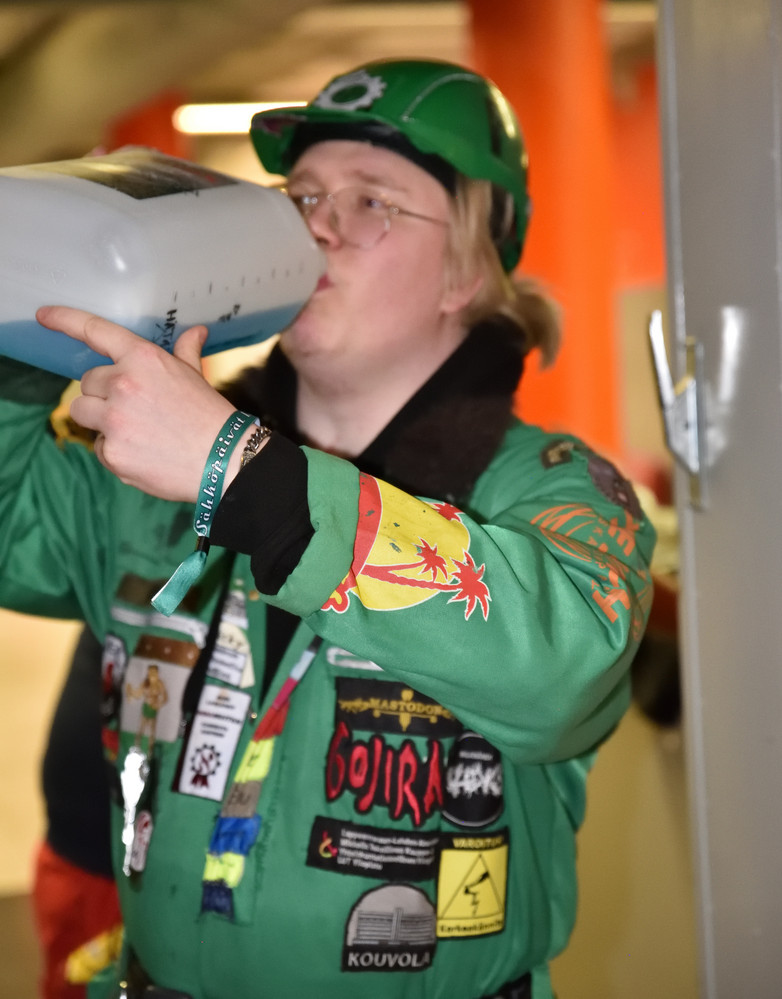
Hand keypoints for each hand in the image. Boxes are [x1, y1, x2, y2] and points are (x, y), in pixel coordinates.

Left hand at [36, 306, 238, 502]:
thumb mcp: (196, 377)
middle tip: (136, 409)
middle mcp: (123, 384)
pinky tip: (143, 453)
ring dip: (101, 420)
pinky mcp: (112, 452)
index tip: (44, 315)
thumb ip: (186, 352)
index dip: (65, 319)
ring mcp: (114, 420)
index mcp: (143, 359)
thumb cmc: (210, 416)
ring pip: (82, 413)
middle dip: (104, 394)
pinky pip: (99, 446)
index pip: (95, 331)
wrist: (224, 460)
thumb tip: (196, 332)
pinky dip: (116, 451)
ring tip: (135, 430)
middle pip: (87, 383)